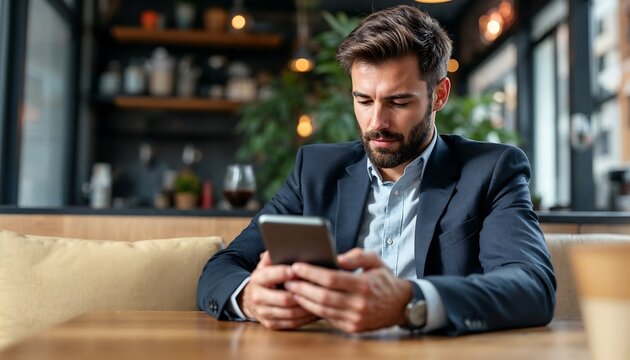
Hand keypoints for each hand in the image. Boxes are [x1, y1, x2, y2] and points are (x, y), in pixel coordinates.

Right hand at [239, 251, 317, 329]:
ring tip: (322, 300)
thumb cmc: (267, 278)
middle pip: (284, 298)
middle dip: (302, 293)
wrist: (252, 298)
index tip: (297, 270)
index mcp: (257, 279)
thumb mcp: (267, 264)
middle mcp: (258, 297)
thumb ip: (273, 256)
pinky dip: (306, 318)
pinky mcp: (271, 324)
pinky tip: (317, 310)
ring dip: (308, 307)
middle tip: (319, 288)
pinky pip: (293, 323)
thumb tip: (277, 246)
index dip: (284, 273)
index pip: (270, 275)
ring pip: (291, 313)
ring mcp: (264, 312)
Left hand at [284, 248, 411, 332]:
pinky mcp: (352, 328)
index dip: (311, 273)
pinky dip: (314, 310)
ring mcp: (355, 318)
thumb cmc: (383, 279)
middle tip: (288, 279)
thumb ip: (357, 256)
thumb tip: (337, 257)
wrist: (400, 306)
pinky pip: (328, 318)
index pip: (331, 279)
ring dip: (304, 300)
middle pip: (323, 296)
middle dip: (302, 287)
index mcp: (364, 285)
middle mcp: (359, 304)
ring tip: (292, 289)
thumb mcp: (375, 260)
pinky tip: (304, 300)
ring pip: (322, 310)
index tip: (297, 266)